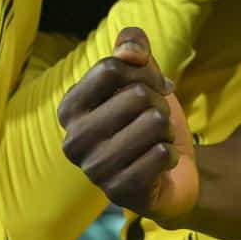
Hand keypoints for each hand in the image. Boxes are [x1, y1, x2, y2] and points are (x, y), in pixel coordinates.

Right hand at [58, 27, 198, 219]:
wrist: (170, 176)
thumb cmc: (148, 121)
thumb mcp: (142, 76)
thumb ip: (133, 47)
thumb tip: (129, 51)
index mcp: (70, 108)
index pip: (111, 67)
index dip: (144, 72)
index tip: (150, 88)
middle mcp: (74, 139)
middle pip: (138, 94)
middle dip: (159, 104)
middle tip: (154, 121)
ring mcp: (94, 169)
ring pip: (154, 122)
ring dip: (165, 130)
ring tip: (156, 141)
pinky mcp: (119, 191)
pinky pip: (161, 153)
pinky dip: (170, 154)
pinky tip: (159, 164)